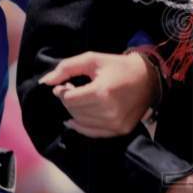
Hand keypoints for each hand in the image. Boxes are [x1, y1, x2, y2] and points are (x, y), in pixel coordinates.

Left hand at [39, 51, 158, 136]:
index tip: (66, 84)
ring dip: (75, 111)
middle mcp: (109, 111)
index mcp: (102, 92)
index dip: (62, 91)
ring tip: (80, 98)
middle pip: (74, 111)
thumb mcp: (91, 59)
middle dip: (68, 100)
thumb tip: (45, 82)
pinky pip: (92, 133)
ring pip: (81, 122)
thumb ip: (65, 68)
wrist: (148, 78)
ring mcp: (116, 124)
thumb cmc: (117, 66)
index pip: (69, 99)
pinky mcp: (120, 130)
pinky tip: (77, 117)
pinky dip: (81, 125)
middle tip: (72, 89)